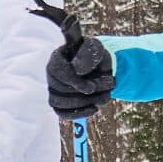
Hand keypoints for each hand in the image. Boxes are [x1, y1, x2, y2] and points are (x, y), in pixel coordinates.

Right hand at [35, 0, 113, 119]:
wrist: (98, 67)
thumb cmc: (95, 55)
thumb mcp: (96, 48)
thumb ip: (88, 55)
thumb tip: (78, 71)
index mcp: (57, 58)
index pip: (57, 70)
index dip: (73, 82)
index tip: (91, 88)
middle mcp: (51, 75)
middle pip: (61, 88)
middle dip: (88, 91)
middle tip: (111, 84)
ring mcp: (53, 90)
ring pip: (60, 102)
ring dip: (85, 103)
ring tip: (106, 96)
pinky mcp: (59, 104)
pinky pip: (62, 113)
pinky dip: (78, 113)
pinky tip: (94, 108)